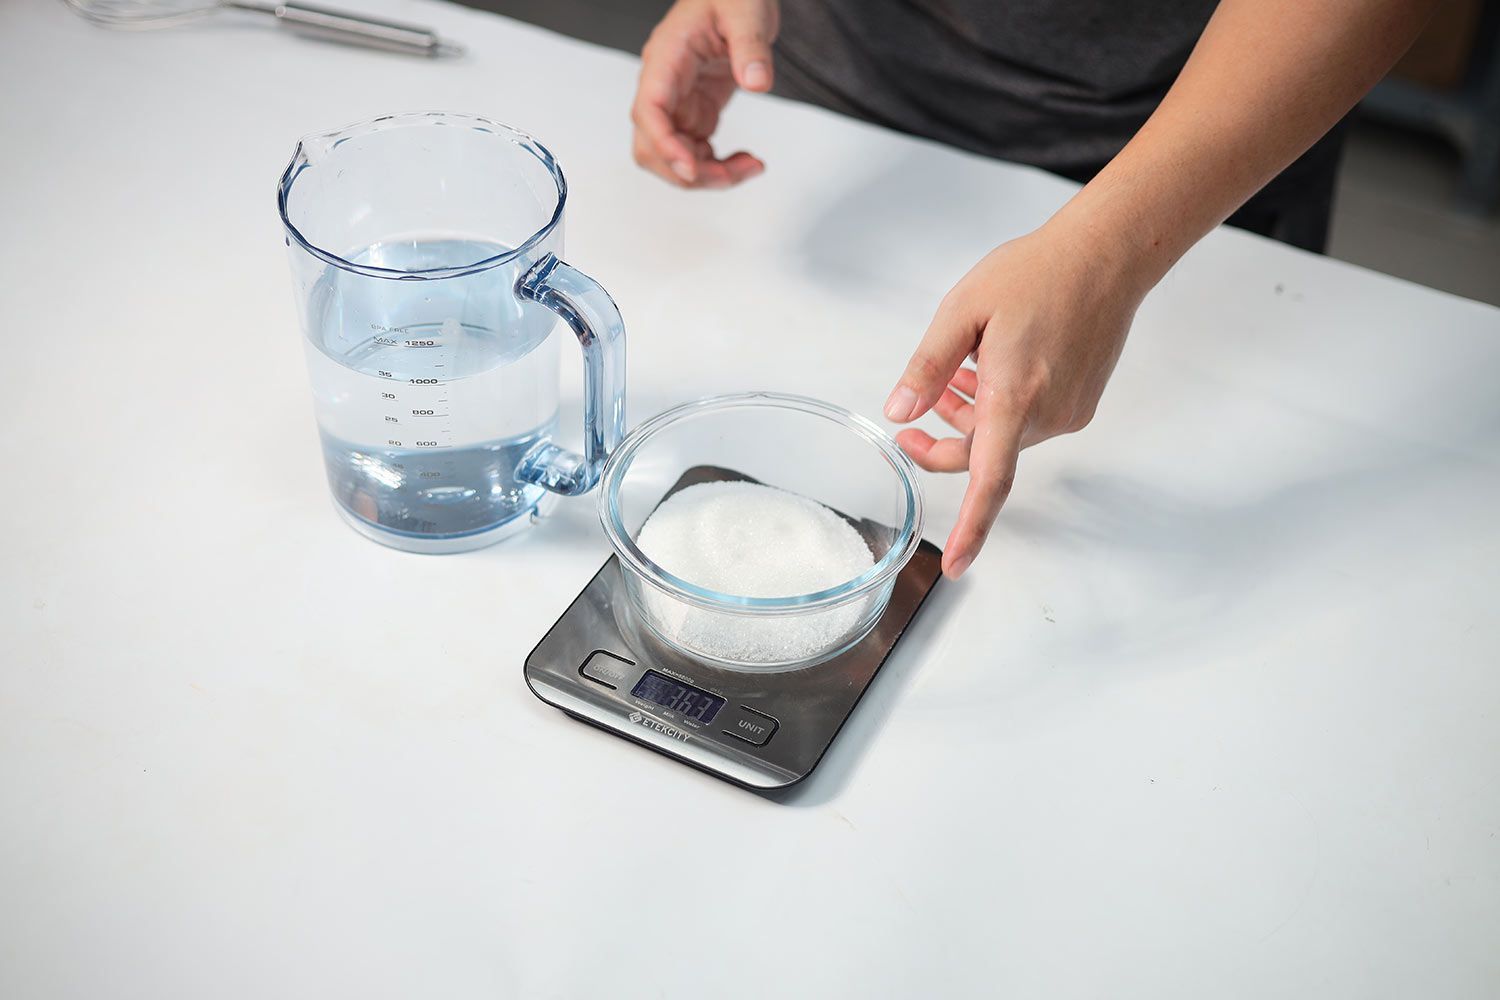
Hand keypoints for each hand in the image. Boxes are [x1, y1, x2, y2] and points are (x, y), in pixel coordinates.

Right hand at [631, 0, 778, 187]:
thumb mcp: (747, 11)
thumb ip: (751, 45)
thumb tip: (756, 82)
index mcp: (666, 58)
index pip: (648, 110)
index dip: (664, 144)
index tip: (691, 168)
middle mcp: (664, 86)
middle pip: (652, 146)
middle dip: (689, 171)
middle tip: (737, 172)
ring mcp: (678, 105)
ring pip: (672, 158)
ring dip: (707, 175)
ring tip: (750, 166)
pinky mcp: (695, 115)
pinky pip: (694, 154)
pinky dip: (717, 168)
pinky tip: (745, 161)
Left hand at [884, 222, 1147, 578]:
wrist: (1107, 255)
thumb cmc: (1035, 273)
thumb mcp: (962, 311)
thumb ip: (927, 368)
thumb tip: (899, 411)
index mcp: (1015, 396)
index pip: (989, 480)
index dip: (971, 528)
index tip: (954, 565)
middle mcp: (1048, 414)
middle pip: (984, 457)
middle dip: (943, 443)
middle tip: (910, 418)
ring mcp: (1070, 412)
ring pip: (1005, 438)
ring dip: (972, 419)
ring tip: (956, 372)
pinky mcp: (1082, 404)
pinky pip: (1029, 422)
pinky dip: (1002, 409)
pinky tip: (991, 368)